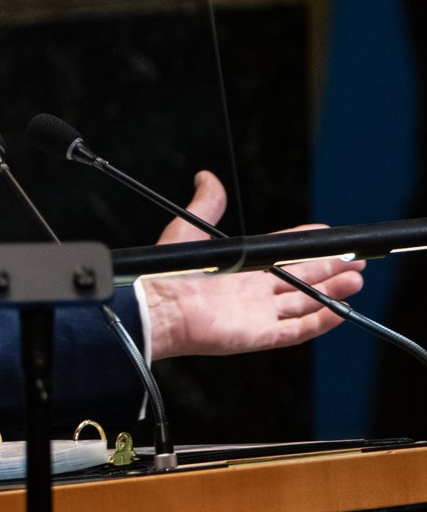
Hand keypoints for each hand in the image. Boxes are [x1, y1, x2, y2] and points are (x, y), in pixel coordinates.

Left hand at [140, 172, 365, 358]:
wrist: (157, 305)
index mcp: (240, 268)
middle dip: (329, 269)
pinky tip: (340, 308)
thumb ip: (206, 203)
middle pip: (301, 279)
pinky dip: (322, 320)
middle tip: (355, 260)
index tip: (327, 235)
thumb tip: (206, 176)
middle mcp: (252, 291)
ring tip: (355, 278)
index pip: (281, 254)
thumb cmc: (166, 271)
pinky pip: (298, 330)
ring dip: (332, 292)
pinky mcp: (260, 335)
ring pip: (305, 303)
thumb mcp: (190, 228)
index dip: (305, 245)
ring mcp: (258, 315)